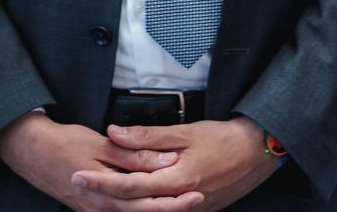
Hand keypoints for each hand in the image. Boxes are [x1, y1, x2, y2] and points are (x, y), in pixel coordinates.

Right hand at [0, 109, 201, 210]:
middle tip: (198, 199)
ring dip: (155, 209)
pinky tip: (152, 202)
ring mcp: (94, 210)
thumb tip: (163, 163)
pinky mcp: (91, 206)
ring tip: (182, 202)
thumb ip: (133, 157)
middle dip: (171, 208)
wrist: (30, 151)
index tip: (195, 194)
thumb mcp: (101, 145)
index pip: (145, 202)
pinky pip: (120, 211)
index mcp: (104, 194)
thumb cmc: (63, 144)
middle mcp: (99, 208)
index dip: (172, 200)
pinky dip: (138, 208)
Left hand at [73, 117, 279, 210]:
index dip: (101, 181)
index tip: (79, 175)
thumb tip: (115, 133)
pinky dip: (144, 208)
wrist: (258, 152)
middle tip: (78, 184)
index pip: (129, 185)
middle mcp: (180, 200)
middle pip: (132, 205)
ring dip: (120, 205)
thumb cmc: (225, 139)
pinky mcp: (196, 210)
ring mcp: (189, 209)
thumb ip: (148, 136)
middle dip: (103, 195)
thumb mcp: (185, 132)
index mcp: (176, 179)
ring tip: (98, 194)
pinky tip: (131, 201)